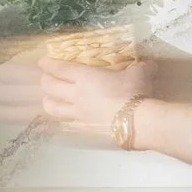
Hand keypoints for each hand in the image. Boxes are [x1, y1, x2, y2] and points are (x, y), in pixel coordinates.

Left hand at [38, 58, 158, 142]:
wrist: (137, 121)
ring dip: (48, 102)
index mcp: (86, 77)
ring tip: (49, 100)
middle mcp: (76, 95)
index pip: (60, 68)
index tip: (43, 62)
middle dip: (45, 81)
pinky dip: (62, 121)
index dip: (49, 64)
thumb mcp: (140, 73)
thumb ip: (140, 67)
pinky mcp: (84, 130)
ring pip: (53, 108)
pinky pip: (67, 124)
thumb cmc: (134, 92)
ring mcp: (78, 114)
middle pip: (50, 87)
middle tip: (45, 78)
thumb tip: (149, 64)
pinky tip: (65, 121)